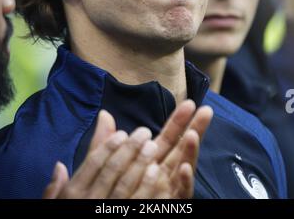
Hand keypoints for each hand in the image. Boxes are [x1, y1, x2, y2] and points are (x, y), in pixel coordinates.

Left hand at [43, 101, 212, 198]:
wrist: (110, 215)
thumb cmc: (111, 194)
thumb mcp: (105, 166)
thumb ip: (107, 143)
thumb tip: (105, 114)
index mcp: (151, 162)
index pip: (168, 137)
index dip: (178, 121)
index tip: (189, 103)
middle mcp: (163, 175)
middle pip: (182, 149)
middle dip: (195, 129)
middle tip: (206, 110)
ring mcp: (167, 191)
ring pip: (183, 169)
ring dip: (189, 153)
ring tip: (192, 135)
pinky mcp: (168, 204)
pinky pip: (178, 194)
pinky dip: (183, 182)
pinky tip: (184, 169)